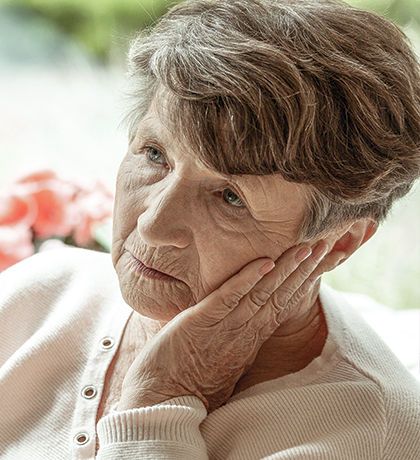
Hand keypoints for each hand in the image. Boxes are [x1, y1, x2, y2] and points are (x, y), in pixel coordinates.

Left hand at [117, 242, 327, 412]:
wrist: (162, 404)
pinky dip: (246, 279)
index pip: (282, 305)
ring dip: (284, 269)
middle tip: (324, 246)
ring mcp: (225, 328)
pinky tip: (263, 263)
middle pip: (280, 296)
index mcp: (250, 338)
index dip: (302, 283)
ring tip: (304, 248)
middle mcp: (245, 332)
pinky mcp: (200, 323)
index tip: (319, 264)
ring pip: (261, 293)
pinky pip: (227, 298)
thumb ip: (237, 336)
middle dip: (304, 270)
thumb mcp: (224, 357)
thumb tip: (244, 319)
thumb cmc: (188, 380)